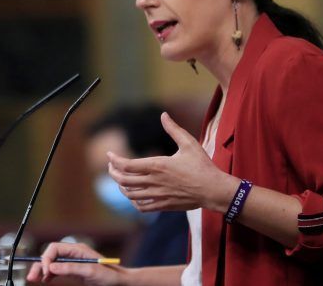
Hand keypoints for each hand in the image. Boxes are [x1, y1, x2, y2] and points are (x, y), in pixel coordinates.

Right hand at [26, 242, 126, 285]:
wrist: (119, 283)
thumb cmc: (108, 275)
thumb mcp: (89, 271)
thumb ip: (71, 268)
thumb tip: (52, 267)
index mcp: (77, 249)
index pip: (55, 248)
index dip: (47, 258)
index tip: (46, 272)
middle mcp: (73, 254)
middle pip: (51, 256)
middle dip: (41, 264)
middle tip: (32, 277)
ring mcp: (72, 263)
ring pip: (52, 264)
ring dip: (42, 270)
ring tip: (34, 279)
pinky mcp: (73, 271)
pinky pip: (57, 271)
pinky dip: (49, 275)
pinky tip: (45, 280)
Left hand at [108, 112, 233, 212]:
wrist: (213, 190)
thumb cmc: (202, 166)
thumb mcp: (189, 143)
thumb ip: (173, 129)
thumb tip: (163, 115)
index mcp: (158, 165)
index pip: (126, 165)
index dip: (114, 160)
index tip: (109, 155)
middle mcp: (154, 182)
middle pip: (123, 180)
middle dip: (112, 172)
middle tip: (111, 166)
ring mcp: (158, 195)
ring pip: (130, 195)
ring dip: (121, 186)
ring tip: (120, 179)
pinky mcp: (163, 205)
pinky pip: (141, 207)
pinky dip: (133, 201)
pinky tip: (134, 195)